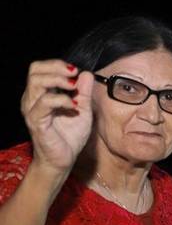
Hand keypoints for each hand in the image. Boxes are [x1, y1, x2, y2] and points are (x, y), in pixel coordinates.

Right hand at [20, 60, 94, 174]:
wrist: (63, 159)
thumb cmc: (69, 136)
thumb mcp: (83, 110)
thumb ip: (84, 92)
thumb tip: (86, 73)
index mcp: (41, 94)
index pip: (40, 68)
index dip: (57, 64)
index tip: (76, 70)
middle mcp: (33, 99)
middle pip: (35, 70)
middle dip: (56, 68)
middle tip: (74, 74)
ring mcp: (32, 109)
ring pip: (36, 82)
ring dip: (58, 80)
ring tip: (74, 87)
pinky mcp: (36, 121)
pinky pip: (44, 103)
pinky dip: (61, 100)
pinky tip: (73, 106)